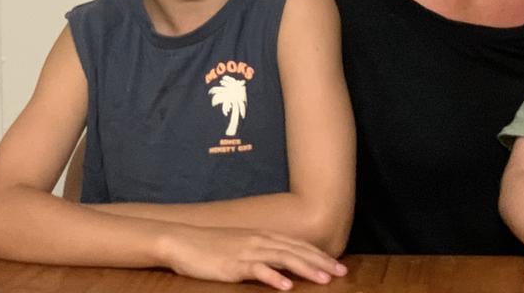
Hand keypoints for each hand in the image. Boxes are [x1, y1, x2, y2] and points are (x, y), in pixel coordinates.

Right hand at [160, 225, 346, 288]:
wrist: (181, 241)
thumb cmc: (211, 246)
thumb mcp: (242, 246)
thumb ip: (262, 252)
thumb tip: (282, 264)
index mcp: (264, 236)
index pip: (299, 245)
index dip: (320, 255)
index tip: (338, 265)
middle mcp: (260, 240)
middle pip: (297, 251)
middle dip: (322, 262)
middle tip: (342, 273)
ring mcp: (247, 251)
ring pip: (283, 259)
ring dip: (306, 269)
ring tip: (324, 280)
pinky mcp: (233, 264)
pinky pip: (257, 270)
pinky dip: (273, 277)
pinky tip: (286, 286)